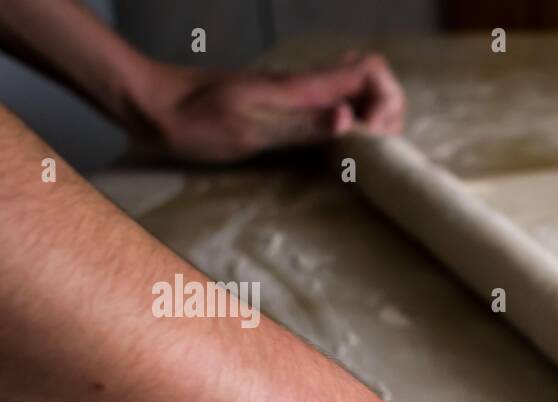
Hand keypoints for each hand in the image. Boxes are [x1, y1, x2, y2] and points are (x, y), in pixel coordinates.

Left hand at [142, 52, 404, 162]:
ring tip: (360, 158)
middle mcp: (306, 88)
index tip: (375, 137)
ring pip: (354, 96)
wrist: (152, 105)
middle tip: (373, 152)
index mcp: (303, 88)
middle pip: (371, 82)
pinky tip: (334, 155)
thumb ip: (299, 125)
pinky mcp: (284, 111)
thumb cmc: (194, 120)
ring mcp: (296, 98)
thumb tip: (350, 122)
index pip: (370, 70)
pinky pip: (331, 111)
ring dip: (370, 122)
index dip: (387, 99)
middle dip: (387, 113)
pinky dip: (347, 129)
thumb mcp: (246, 127)